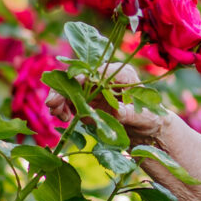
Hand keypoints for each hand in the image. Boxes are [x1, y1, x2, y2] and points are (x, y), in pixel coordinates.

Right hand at [44, 62, 167, 139]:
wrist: (145, 128)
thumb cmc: (149, 118)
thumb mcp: (143, 117)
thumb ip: (130, 113)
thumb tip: (118, 111)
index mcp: (122, 75)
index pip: (97, 72)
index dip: (80, 78)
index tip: (69, 87)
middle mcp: (105, 79)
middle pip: (78, 77)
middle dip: (62, 88)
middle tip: (52, 104)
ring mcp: (94, 89)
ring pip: (69, 88)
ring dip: (59, 99)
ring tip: (58, 114)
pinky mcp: (87, 101)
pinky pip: (69, 101)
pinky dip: (62, 108)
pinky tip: (64, 118)